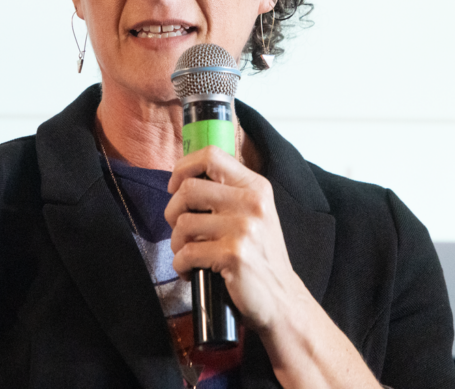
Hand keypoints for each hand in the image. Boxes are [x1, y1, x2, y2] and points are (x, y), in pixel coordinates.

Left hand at [164, 145, 308, 331]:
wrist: (282, 300)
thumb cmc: (261, 257)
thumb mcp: (256, 214)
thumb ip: (229, 193)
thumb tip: (184, 180)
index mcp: (256, 187)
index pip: (211, 155)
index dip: (184, 167)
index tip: (175, 186)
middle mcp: (252, 203)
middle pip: (188, 189)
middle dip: (172, 211)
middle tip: (179, 229)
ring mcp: (243, 229)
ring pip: (183, 223)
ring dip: (177, 243)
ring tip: (188, 253)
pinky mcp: (233, 255)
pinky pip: (187, 253)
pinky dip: (181, 265)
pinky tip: (192, 271)